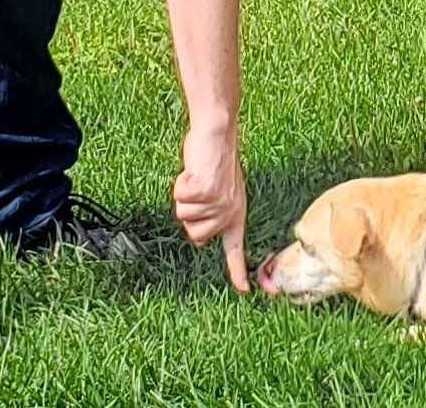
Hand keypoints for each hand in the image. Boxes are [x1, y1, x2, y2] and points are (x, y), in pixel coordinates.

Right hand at [172, 125, 248, 291]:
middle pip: (195, 235)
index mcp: (236, 214)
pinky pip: (180, 197)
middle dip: (190, 214)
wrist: (217, 134)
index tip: (245, 291)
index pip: (236, 249)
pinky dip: (181, 183)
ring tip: (199, 178)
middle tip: (200, 190)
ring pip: (185, 215)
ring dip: (185, 196)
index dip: (238, 271)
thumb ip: (216, 213)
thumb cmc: (216, 161)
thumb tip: (201, 240)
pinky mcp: (205, 190)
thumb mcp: (223, 191)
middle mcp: (229, 212)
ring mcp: (218, 202)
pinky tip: (194, 171)